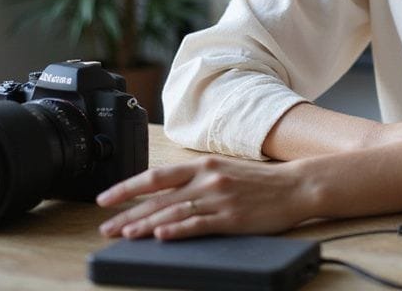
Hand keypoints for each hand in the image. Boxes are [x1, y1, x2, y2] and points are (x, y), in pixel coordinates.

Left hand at [97, 155, 317, 239]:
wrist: (296, 186)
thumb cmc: (260, 181)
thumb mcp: (223, 170)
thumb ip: (195, 179)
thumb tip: (164, 192)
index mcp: (202, 166)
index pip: (155, 176)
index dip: (127, 188)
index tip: (105, 200)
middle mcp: (207, 179)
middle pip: (158, 197)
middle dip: (128, 214)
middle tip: (107, 228)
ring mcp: (218, 198)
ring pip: (172, 211)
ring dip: (144, 224)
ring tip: (124, 235)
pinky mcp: (231, 217)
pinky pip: (198, 224)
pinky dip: (177, 230)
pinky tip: (160, 236)